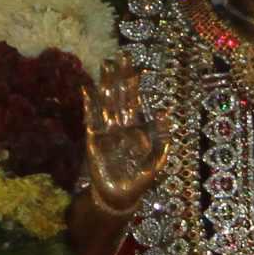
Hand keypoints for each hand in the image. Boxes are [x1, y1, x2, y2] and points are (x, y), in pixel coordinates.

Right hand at [81, 58, 166, 214]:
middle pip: (120, 96)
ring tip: (105, 65)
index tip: (138, 67)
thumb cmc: (139, 181)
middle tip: (119, 56)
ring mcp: (106, 131)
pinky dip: (89, 103)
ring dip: (106, 84)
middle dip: (120, 77)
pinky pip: (91, 118)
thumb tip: (165, 115)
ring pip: (106, 102)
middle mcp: (120, 126)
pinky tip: (88, 88)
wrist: (120, 198)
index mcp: (136, 129)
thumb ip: (162, 140)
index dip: (136, 85)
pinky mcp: (94, 139)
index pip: (136, 102)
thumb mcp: (156, 162)